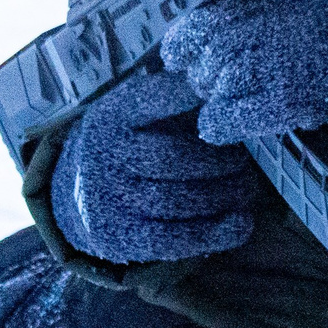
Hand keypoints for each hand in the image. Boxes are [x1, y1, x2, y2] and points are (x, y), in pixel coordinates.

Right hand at [52, 68, 257, 262]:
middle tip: (244, 162)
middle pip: (172, 158)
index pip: (152, 99)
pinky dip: (212, 233)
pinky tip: (240, 223)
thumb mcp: (137, 111)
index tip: (222, 98)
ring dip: (223, 195)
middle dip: (219, 161)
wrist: (81, 193)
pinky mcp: (122, 239)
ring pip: (175, 199)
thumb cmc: (131, 144)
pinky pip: (172, 240)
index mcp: (112, 116)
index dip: (189, 97)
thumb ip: (173, 98)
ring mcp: (110, 200)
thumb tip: (222, 88)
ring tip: (245, 188)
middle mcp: (104, 156)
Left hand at [158, 0, 327, 145]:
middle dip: (203, 71)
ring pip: (216, 85)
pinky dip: (217, 121)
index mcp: (255, 2)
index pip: (199, 25)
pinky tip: (217, 121)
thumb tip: (211, 7)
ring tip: (229, 91)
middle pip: (207, 59)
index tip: (174, 55)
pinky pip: (227, 118)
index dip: (180, 43)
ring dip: (215, 92)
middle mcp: (257, 33)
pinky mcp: (279, 101)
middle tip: (212, 75)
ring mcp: (268, 69)